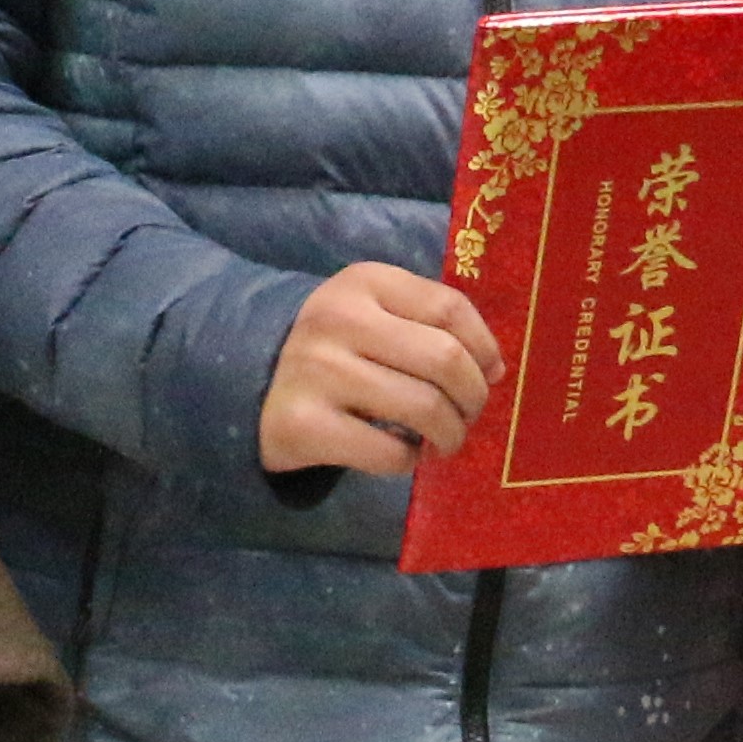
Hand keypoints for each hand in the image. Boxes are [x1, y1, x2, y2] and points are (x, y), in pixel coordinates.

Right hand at [261, 261, 499, 482]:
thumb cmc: (335, 350)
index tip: (490, 374)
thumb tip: (492, 370)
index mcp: (363, 282)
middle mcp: (337, 319)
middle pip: (445, 359)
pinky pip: (389, 452)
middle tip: (467, 415)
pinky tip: (403, 453)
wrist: (250, 384)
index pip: (449, 308)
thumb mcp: (373, 313)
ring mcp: (317, 371)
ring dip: (449, 434)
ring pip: (425, 408)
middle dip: (472, 397)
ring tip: (442, 440)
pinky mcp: (304, 424)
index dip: (485, 347)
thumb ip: (429, 325)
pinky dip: (409, 460)